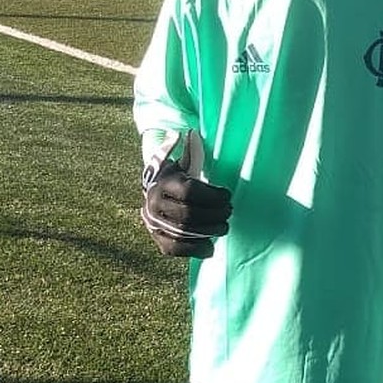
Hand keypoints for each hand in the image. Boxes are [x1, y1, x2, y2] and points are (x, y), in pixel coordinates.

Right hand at [141, 130, 231, 257]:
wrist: (153, 194)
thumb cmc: (176, 176)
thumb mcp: (182, 161)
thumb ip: (190, 150)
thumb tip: (190, 133)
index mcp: (163, 183)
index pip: (190, 192)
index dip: (212, 196)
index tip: (227, 195)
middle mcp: (154, 204)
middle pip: (189, 214)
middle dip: (214, 214)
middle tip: (229, 211)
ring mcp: (154, 223)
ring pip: (184, 233)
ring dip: (209, 231)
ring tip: (224, 226)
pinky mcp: (157, 239)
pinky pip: (175, 249)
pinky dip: (194, 249)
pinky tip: (211, 247)